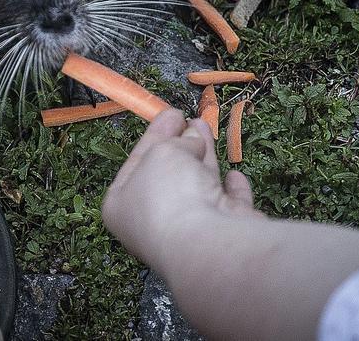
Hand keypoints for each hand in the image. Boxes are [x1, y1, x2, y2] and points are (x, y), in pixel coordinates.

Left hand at [102, 109, 256, 274]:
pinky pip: (227, 208)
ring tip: (207, 128)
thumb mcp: (164, 152)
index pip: (138, 162)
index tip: (173, 113)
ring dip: (203, 157)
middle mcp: (152, 223)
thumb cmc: (170, 194)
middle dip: (180, 145)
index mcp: (123, 205)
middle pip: (168, 175)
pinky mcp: (224, 238)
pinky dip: (231, 192)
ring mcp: (189, 233)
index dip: (155, 134)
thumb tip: (194, 139)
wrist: (206, 245)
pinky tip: (234, 176)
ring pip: (198, 187)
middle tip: (190, 120)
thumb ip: (177, 142)